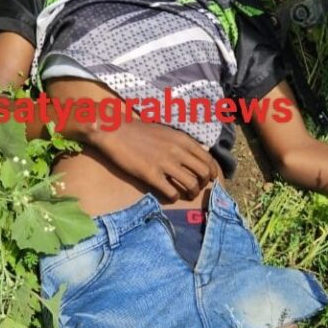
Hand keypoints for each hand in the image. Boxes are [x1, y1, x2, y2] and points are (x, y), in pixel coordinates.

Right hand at [91, 119, 220, 200]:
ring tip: (186, 194)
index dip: (212, 172)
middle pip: (204, 173)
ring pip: (192, 184)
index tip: (210, 179)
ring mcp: (165, 164)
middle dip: (203, 183)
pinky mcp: (151, 175)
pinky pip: (171, 193)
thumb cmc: (139, 131)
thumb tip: (195, 154)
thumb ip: (181, 143)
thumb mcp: (167, 132)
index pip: (208, 159)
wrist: (115, 130)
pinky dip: (174, 197)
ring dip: (192, 193)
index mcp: (182, 140)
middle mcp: (178, 151)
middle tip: (197, 187)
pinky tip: (170, 195)